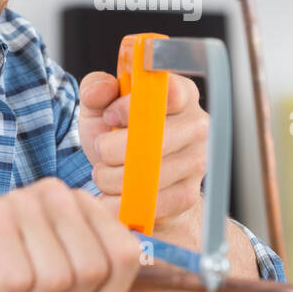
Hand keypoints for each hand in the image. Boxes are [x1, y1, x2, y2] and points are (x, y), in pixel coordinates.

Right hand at [0, 177, 141, 291]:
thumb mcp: (56, 273)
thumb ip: (101, 275)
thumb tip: (161, 285)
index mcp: (79, 202)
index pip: (128, 253)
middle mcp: (55, 193)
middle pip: (92, 272)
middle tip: (28, 290)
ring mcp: (22, 202)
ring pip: (56, 280)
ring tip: (2, 280)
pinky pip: (17, 281)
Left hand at [77, 71, 207, 235]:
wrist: (132, 179)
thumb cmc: (120, 136)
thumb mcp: (101, 106)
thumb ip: (95, 89)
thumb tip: (97, 91)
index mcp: (180, 93)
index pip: (167, 93)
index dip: (131, 106)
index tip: (110, 115)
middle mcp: (196, 125)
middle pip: (154, 138)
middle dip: (112, 148)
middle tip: (102, 149)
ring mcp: (197, 161)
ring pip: (147, 173)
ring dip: (111, 178)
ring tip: (105, 172)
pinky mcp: (188, 194)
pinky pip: (148, 201)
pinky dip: (119, 202)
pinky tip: (113, 194)